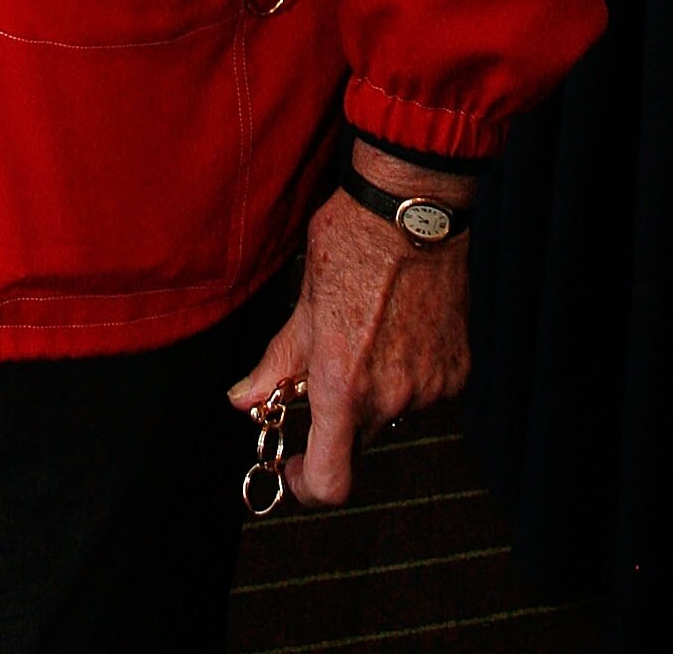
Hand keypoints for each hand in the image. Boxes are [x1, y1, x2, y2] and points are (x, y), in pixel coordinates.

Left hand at [228, 152, 471, 505]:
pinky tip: (396, 329)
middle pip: (357, 439)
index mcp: (345, 384)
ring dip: (372, 392)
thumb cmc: (349, 248)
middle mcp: (392, 397)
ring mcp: (430, 388)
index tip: (293, 465)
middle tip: (325, 368)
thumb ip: (277, 364)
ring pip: (390, 413)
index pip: (332, 479)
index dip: (308, 484)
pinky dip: (405, 375)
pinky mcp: (456, 373)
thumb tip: (244, 400)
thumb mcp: (301, 305)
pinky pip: (424, 393)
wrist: (413, 215)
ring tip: (365, 331)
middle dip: (336, 416)